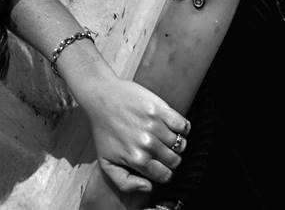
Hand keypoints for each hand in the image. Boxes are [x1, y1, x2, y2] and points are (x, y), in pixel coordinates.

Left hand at [76, 73, 189, 194]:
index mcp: (137, 159)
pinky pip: (184, 125)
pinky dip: (182, 128)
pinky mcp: (160, 108)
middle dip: (169, 159)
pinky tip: (171, 127)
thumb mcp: (106, 163)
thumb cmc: (104, 129)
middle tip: (159, 150)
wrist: (100, 97)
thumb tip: (148, 187)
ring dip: (175, 143)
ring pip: (180, 144)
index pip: (165, 175)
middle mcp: (147, 143)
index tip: (157, 164)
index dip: (163, 172)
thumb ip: (125, 182)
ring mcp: (155, 125)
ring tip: (163, 138)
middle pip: (175, 161)